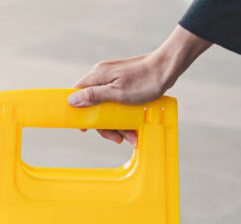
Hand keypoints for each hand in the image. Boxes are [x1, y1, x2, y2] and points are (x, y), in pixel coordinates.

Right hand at [69, 25, 210, 145]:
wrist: (169, 67)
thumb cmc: (145, 80)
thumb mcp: (117, 93)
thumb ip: (94, 96)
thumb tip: (71, 101)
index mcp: (97, 76)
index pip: (77, 94)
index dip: (78, 112)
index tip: (85, 128)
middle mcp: (103, 77)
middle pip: (94, 106)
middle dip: (105, 125)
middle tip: (117, 138)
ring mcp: (113, 81)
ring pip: (107, 108)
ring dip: (118, 125)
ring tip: (131, 137)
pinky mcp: (124, 85)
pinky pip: (118, 105)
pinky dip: (124, 117)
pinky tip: (134, 128)